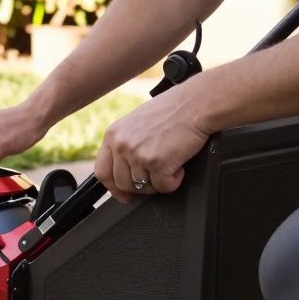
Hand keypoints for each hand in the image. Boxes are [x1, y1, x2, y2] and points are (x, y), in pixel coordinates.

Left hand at [95, 86, 211, 202]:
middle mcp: (121, 145)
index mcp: (113, 134)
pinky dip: (174, 181)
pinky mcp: (157, 163)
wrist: (196, 104)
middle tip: (156, 178)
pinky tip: (179, 166)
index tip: (122, 195)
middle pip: (122, 183)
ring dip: (159, 182)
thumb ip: (126, 143)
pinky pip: (163, 187)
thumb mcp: (137, 123)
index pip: (102, 171)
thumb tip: (125, 168)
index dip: (112, 187)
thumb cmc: (173, 109)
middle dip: (140, 186)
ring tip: (171, 165)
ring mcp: (138, 155)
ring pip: (142, 187)